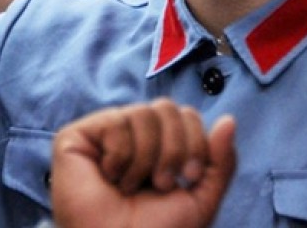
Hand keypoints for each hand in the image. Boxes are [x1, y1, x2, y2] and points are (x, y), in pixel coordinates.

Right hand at [50, 99, 236, 227]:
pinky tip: (109, 177)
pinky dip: (119, 156)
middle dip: (173, 149)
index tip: (187, 179)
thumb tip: (229, 119)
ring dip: (145, 158)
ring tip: (131, 187)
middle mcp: (133, 135)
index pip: (186, 114)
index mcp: (160, 146)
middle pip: (167, 107)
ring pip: (142, 113)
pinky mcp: (77, 137)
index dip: (194, 143)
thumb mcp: (201, 199)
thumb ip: (220, 161)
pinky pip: (115, 122)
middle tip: (161, 184)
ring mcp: (105, 134)